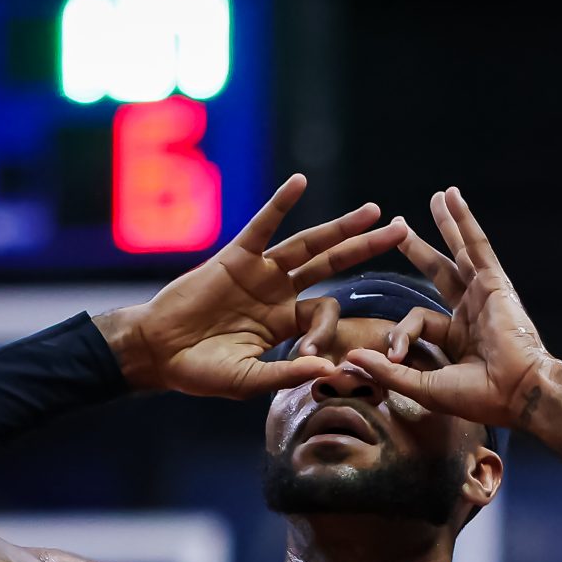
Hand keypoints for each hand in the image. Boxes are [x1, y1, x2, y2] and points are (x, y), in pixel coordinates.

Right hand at [101, 174, 406, 398]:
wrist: (157, 352)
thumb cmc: (202, 372)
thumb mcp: (250, 379)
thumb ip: (288, 371)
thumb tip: (330, 370)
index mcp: (286, 322)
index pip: (325, 314)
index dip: (330, 333)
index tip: (322, 358)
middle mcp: (279, 291)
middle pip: (333, 263)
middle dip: (367, 247)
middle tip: (404, 232)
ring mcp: (259, 271)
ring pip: (308, 244)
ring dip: (341, 226)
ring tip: (374, 211)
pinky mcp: (235, 256)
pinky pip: (262, 224)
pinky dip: (280, 203)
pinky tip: (300, 182)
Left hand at [342, 187, 558, 432]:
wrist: (518, 393)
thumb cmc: (479, 399)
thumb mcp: (424, 387)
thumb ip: (388, 371)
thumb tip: (351, 357)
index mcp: (458, 339)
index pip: (419, 322)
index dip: (400, 335)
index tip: (393, 355)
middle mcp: (472, 313)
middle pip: (439, 272)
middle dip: (418, 249)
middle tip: (398, 228)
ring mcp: (484, 295)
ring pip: (460, 251)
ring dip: (447, 224)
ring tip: (437, 197)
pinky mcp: (494, 284)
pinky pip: (476, 246)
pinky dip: (464, 221)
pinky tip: (453, 197)